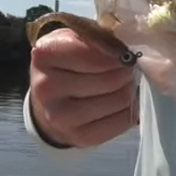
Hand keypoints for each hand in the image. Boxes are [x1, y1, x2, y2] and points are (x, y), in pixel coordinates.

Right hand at [29, 27, 137, 147]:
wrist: (50, 100)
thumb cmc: (68, 62)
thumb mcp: (74, 39)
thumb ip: (97, 37)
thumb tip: (130, 47)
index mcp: (44, 55)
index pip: (93, 54)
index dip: (116, 52)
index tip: (122, 52)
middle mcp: (46, 87)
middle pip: (110, 78)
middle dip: (126, 71)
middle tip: (127, 68)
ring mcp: (60, 116)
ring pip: (119, 99)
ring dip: (129, 89)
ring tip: (124, 84)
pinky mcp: (78, 137)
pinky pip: (122, 121)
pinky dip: (130, 110)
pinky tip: (122, 102)